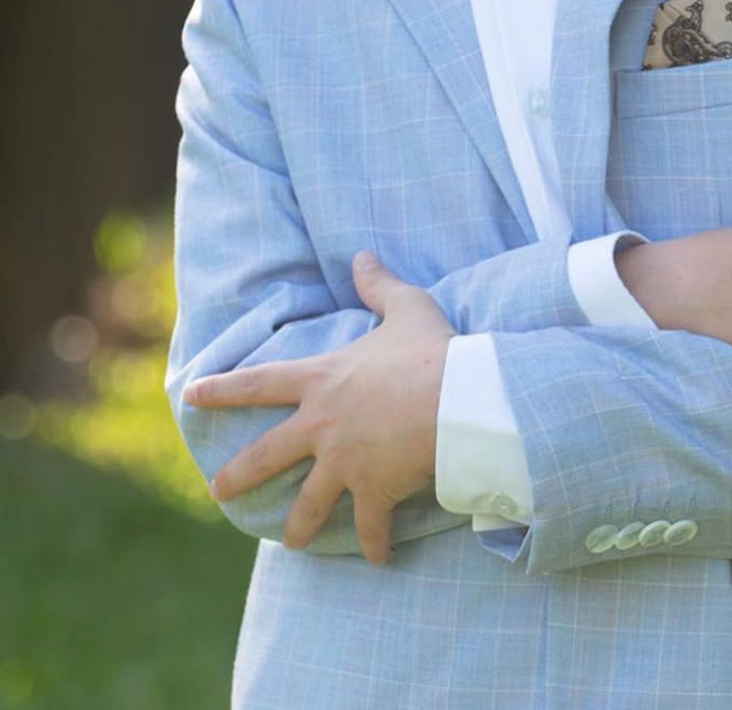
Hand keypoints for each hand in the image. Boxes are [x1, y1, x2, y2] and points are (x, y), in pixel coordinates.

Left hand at [183, 252, 454, 564]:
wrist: (459, 400)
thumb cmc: (434, 350)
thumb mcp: (407, 307)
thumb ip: (379, 284)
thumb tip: (362, 254)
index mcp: (322, 380)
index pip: (259, 383)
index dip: (223, 389)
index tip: (191, 396)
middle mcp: (323, 424)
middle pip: (266, 455)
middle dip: (238, 475)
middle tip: (217, 490)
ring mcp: (344, 462)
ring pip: (308, 502)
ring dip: (299, 527)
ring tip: (291, 545)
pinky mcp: (374, 490)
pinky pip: (368, 526)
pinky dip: (373, 544)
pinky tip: (377, 557)